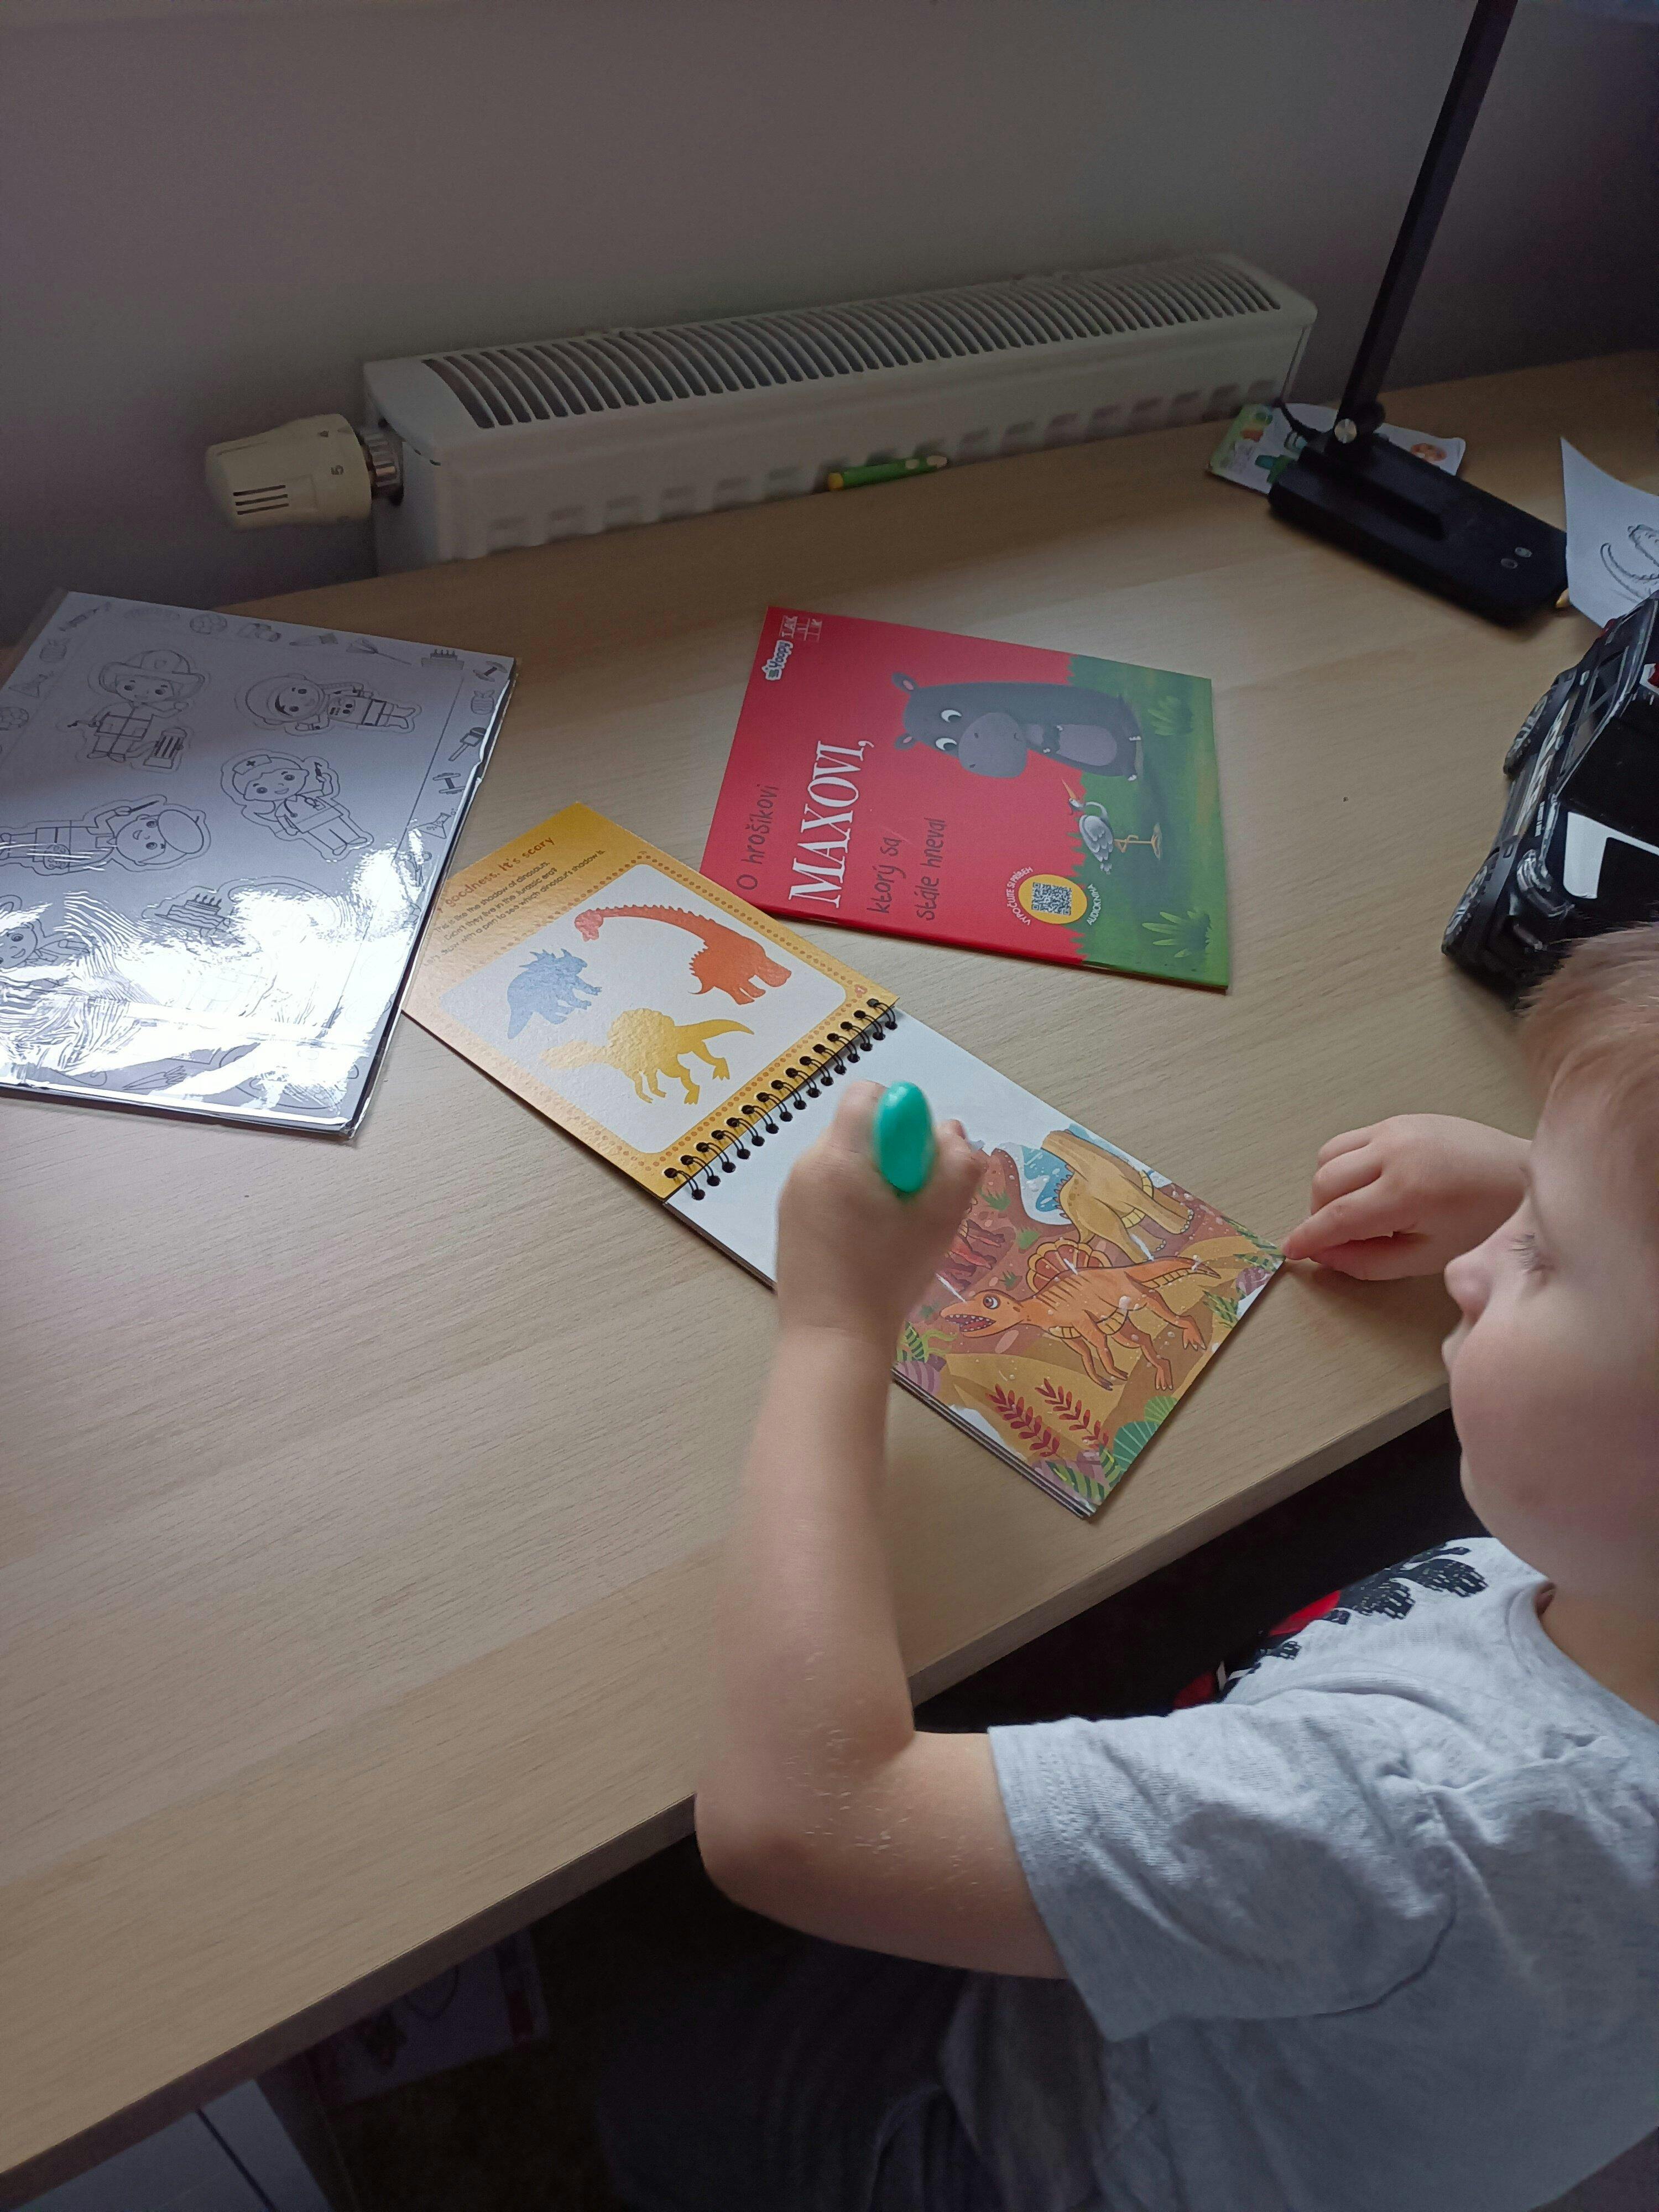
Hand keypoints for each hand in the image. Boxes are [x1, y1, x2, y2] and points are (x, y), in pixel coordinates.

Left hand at [775, 1082, 982, 1351]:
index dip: (904, 1119)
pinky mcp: (789, 1218)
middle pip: (860, 1129)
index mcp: (838, 1155)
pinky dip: (852, 1201)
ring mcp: (792, 1192)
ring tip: (890, 1230)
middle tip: (912, 1204)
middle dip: (892, 1153)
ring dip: (874, 1179)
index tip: (918, 1164)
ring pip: (846, 1159)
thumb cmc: (889, 1275)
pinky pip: (828, 1187)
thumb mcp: (941, 1219)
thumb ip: (958, 1165)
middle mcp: (807, 1163)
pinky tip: (866, 1244)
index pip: (869, 1095)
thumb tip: (952, 1132)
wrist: (832, 1337)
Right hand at [1282, 1114, 1528, 1278]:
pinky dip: (1346, 1166)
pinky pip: (1350, 1141)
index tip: (1291, 1251)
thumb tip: (1324, 1255)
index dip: (1309, 1237)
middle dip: (1318, 1214)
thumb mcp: (1428, 1257)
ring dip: (1328, 1187)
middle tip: (1337, 1239)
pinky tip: (1371, 1186)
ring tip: (1354, 1211)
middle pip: (1324, 1182)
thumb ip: (1368, 1262)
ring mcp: (1396, 1128)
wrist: (1521, 1176)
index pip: (1338, 1216)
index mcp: (1408, 1190)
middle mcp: (1396, 1150)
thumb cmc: (1483, 1223)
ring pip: (1329, 1156)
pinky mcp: (1400, 1118)